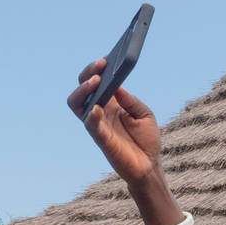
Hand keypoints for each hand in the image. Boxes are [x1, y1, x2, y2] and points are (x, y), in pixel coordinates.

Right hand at [67, 60, 161, 186]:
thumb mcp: (144, 114)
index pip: (96, 80)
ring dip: (83, 90)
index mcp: (111, 102)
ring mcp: (97, 124)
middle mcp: (100, 111)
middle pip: (83, 87)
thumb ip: (130, 100)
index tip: (106, 58)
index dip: (98, 68)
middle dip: (89, 73)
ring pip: (76, 103)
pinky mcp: (100, 139)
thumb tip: (116, 85)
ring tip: (95, 82)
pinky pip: (89, 124)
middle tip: (101, 66)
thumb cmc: (147, 139)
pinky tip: (97, 107)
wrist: (149, 166)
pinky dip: (91, 114)